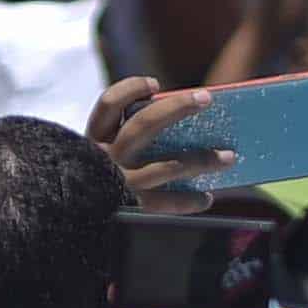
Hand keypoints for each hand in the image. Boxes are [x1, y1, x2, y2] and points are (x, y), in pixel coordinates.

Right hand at [85, 73, 232, 213]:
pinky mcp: (132, 207)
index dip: (132, 89)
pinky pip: (166, 202)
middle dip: (178, 107)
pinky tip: (207, 197)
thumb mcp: (110, 152)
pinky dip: (189, 200)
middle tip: (206, 98)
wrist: (79, 222)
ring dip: (202, 160)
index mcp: (96, 137)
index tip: (156, 84)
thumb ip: (136, 136)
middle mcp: (106, 157)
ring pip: (167, 165)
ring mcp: (119, 182)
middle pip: (144, 124)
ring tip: (228, 156)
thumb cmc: (106, 179)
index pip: (109, 104)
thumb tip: (190, 122)